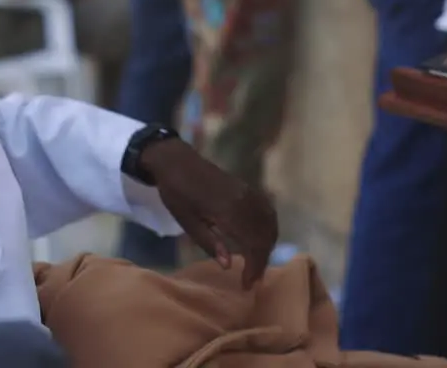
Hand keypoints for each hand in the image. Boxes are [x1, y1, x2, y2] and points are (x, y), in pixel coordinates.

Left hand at [141, 139, 277, 287]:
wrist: (176, 160)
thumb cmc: (176, 192)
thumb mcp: (186, 221)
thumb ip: (208, 242)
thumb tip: (229, 265)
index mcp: (227, 211)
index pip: (253, 245)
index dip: (255, 267)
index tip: (248, 285)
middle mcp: (244, 201)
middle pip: (265, 236)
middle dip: (262, 260)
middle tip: (253, 280)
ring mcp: (248, 192)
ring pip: (270, 224)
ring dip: (268, 245)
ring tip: (257, 263)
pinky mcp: (247, 188)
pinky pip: (267, 211)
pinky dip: (269, 228)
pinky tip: (261, 239)